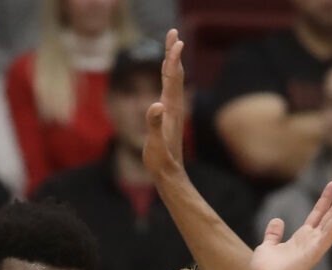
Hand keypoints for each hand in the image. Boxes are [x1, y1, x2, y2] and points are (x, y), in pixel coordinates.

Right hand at [143, 29, 186, 178]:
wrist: (169, 175)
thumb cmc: (161, 161)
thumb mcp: (155, 143)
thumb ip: (154, 124)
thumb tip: (155, 105)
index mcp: (170, 108)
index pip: (172, 78)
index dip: (173, 59)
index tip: (177, 40)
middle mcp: (173, 106)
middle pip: (174, 74)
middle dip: (173, 53)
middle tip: (173, 32)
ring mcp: (171, 110)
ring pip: (172, 80)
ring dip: (171, 62)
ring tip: (171, 46)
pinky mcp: (167, 116)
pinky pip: (168, 89)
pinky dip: (167, 76)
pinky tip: (167, 74)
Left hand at [250, 180, 331, 269]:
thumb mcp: (267, 246)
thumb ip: (273, 234)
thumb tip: (277, 220)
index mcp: (302, 237)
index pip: (318, 213)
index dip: (326, 198)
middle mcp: (312, 239)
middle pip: (330, 214)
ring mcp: (315, 245)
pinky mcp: (315, 252)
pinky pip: (329, 235)